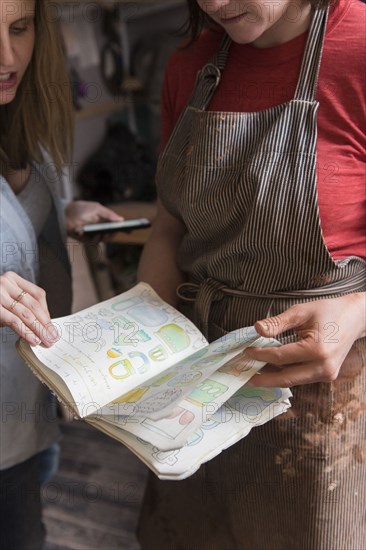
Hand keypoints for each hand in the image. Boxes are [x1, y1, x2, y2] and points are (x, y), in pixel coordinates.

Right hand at [0, 272, 59, 346]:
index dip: (47, 312)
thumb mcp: (5, 300)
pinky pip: (14, 321)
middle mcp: (6, 283)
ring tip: (46, 341)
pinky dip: (26, 331)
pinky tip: (33, 339)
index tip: (52, 326)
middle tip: (53, 337)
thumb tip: (41, 325)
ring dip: (39, 330)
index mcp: (13, 279)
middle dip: (45, 324)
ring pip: (26, 314)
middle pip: (34, 305)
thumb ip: (21, 307)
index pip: (38, 294)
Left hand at [65, 200, 122, 239]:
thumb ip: (109, 214)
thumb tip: (121, 220)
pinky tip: (93, 235)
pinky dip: (95, 239)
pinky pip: (94, 243)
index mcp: (104, 219)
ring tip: (101, 233)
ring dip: (104, 237)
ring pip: (104, 239)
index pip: (116, 225)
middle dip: (113, 233)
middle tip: (112, 231)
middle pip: (112, 234)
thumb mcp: (97, 209)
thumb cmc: (81, 209)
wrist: (65, 214)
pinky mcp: (87, 240)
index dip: (124, 228)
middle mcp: (101, 228)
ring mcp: (94, 234)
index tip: (130, 230)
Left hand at [246, 292, 365, 387]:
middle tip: (243, 376)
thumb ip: (277, 323)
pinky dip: (284, 374)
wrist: (355, 318)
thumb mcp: (301, 312)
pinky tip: (270, 370)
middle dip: (263, 378)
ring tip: (253, 373)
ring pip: (293, 380)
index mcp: (318, 350)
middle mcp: (324, 367)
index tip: (246, 352)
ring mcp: (327, 374)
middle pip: (286, 378)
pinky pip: (300, 377)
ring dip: (272, 377)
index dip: (261, 355)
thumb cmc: (329, 311)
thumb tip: (257, 329)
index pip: (281, 357)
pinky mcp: (326, 376)